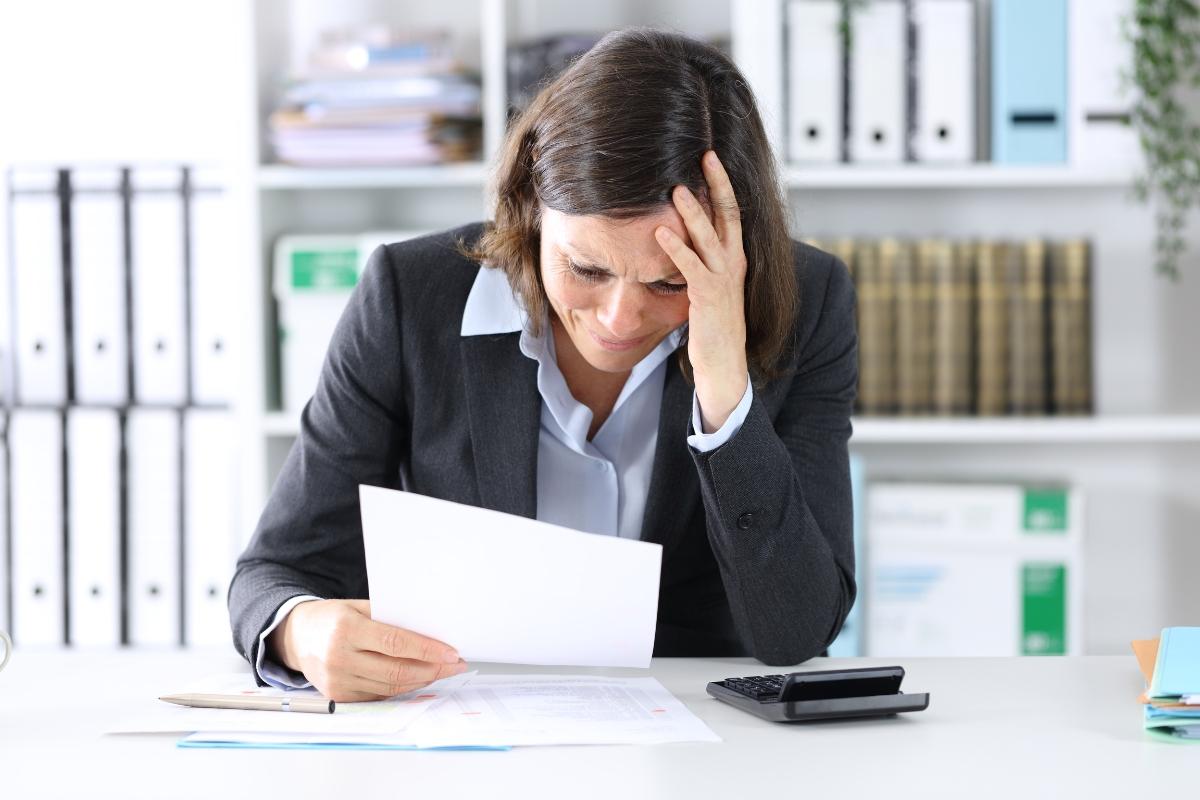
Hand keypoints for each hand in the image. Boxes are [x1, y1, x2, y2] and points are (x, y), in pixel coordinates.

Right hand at [268, 599, 466, 701]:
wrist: (295, 637)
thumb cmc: (331, 617)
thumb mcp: (357, 607)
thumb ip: (388, 619)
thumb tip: (428, 631)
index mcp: (346, 630)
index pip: (396, 643)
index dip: (428, 650)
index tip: (451, 652)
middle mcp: (339, 658)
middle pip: (397, 670)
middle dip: (433, 669)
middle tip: (455, 665)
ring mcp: (337, 681)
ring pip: (391, 687)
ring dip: (422, 680)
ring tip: (442, 671)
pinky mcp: (338, 696)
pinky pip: (378, 694)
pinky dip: (402, 688)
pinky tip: (418, 679)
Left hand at [654, 150, 749, 432]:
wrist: (724, 364)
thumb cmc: (714, 326)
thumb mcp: (709, 285)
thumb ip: (701, 261)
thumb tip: (683, 236)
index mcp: (735, 257)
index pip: (731, 212)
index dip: (722, 184)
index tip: (709, 158)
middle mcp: (734, 263)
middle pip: (728, 214)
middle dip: (717, 183)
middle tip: (704, 154)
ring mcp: (723, 280)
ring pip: (710, 237)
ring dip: (693, 212)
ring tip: (677, 188)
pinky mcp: (707, 297)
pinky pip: (692, 267)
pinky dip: (676, 248)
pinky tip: (659, 232)